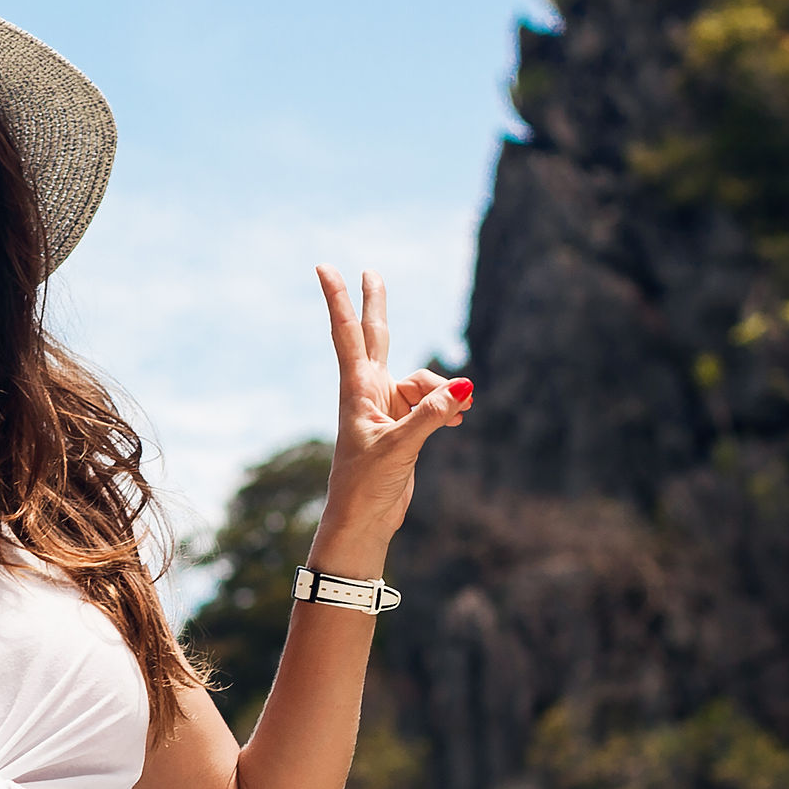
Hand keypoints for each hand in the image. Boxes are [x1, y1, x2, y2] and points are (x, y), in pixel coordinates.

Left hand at [308, 264, 469, 574]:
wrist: (363, 521)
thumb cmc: (366, 486)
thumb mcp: (400, 448)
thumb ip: (431, 415)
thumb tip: (464, 387)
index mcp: (357, 389)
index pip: (348, 332)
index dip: (338, 298)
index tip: (324, 266)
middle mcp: (370, 391)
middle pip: (377, 336)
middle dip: (376, 304)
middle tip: (370, 271)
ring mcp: (388, 407)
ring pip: (423, 381)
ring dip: (444, 392)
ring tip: (463, 412)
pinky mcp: (404, 426)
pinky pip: (434, 403)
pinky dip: (448, 408)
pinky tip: (459, 420)